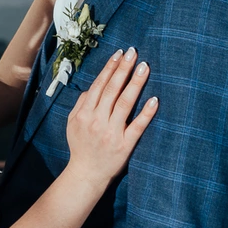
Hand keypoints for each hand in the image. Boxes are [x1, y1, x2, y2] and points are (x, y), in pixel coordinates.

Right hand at [65, 47, 157, 186]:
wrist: (86, 174)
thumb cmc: (80, 147)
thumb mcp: (72, 124)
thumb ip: (81, 104)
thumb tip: (92, 87)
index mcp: (85, 114)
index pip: (99, 85)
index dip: (110, 68)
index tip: (120, 54)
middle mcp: (97, 121)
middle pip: (112, 90)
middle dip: (123, 69)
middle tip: (134, 53)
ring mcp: (112, 133)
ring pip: (125, 103)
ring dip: (135, 83)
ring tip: (144, 67)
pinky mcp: (125, 145)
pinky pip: (137, 126)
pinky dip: (146, 112)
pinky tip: (155, 99)